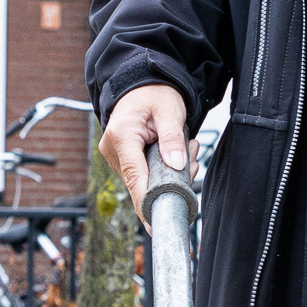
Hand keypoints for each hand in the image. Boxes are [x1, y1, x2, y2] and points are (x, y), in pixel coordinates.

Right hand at [101, 83, 195, 204]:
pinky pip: (144, 173)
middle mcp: (113, 150)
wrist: (140, 83)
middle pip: (142, 182)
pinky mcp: (123, 159)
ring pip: (145, 179)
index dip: (146, 203)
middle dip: (170, 179)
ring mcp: (116, 156)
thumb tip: (177, 165)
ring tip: (187, 148)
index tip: (155, 223)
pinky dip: (162, 168)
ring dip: (169, 172)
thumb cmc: (153, 92)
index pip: (136, 178)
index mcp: (122, 137)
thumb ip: (172, 137)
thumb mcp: (169, 110)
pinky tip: (177, 155)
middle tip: (193, 160)